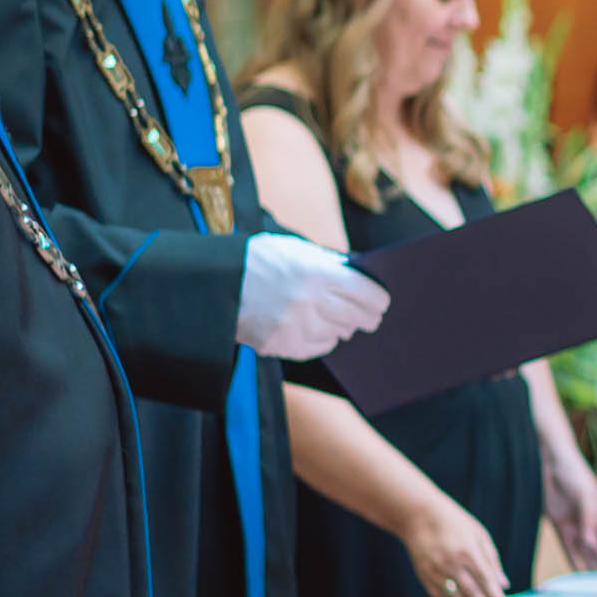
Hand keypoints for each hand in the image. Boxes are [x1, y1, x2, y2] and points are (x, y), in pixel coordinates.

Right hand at [237, 233, 389, 360]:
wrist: (214, 283)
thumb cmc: (258, 261)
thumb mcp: (294, 249)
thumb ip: (328, 263)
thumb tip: (360, 278)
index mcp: (315, 272)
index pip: (365, 293)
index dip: (378, 300)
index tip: (382, 304)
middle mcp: (308, 300)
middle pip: (356, 317)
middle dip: (367, 318)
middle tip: (370, 319)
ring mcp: (294, 325)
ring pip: (338, 333)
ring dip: (343, 327)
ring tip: (341, 321)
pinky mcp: (280, 344)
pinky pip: (317, 347)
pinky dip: (322, 339)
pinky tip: (319, 330)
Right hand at [402, 497, 511, 596]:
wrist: (418, 516)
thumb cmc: (454, 523)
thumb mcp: (479, 534)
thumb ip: (492, 560)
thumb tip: (504, 584)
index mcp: (469, 552)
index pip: (487, 582)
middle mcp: (453, 564)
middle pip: (473, 594)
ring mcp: (437, 572)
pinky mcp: (425, 577)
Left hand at [543, 457, 596, 572]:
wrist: (551, 461)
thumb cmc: (573, 472)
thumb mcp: (584, 493)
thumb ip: (589, 519)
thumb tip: (591, 543)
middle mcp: (591, 522)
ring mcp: (576, 525)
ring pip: (586, 552)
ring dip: (591, 568)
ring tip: (596, 587)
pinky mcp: (560, 525)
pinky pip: (568, 548)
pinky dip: (573, 561)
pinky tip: (577, 574)